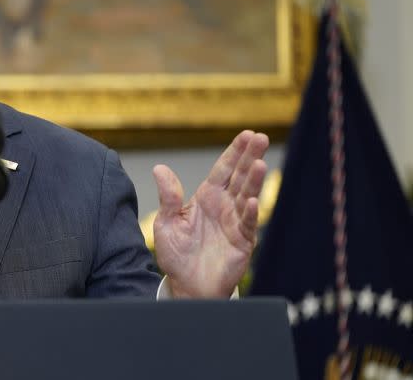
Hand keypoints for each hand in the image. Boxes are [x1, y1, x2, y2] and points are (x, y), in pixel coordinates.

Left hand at [152, 130, 268, 297]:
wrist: (186, 285)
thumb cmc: (177, 254)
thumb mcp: (166, 223)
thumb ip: (168, 197)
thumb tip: (159, 168)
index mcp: (206, 198)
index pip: (223, 170)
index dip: (234, 152)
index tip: (246, 134)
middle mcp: (224, 207)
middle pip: (239, 177)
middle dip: (249, 157)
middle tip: (260, 138)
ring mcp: (235, 223)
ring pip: (246, 196)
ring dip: (253, 181)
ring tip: (259, 163)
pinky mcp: (242, 242)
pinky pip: (246, 225)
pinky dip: (248, 213)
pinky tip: (250, 201)